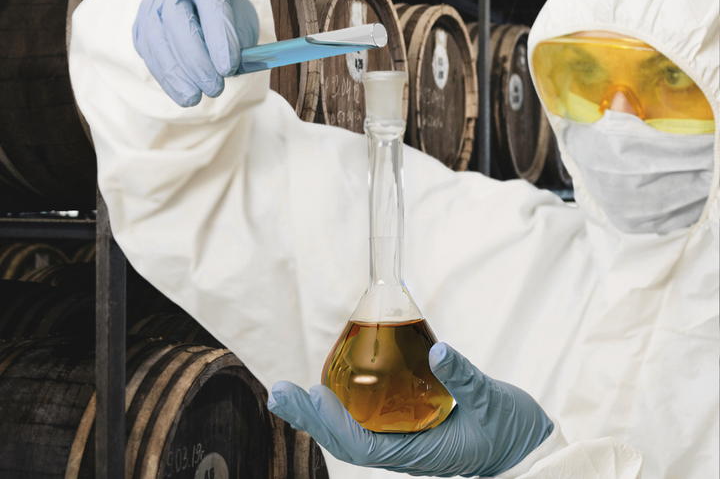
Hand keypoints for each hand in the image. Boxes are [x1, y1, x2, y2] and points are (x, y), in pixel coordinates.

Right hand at [133, 0, 259, 106]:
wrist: (203, 9)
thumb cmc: (229, 17)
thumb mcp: (245, 26)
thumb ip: (241, 44)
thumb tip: (230, 71)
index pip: (211, 0)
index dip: (219, 36)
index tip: (228, 69)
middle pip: (176, 18)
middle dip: (196, 60)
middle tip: (215, 88)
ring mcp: (152, 4)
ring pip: (157, 38)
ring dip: (176, 74)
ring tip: (195, 98)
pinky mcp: (141, 26)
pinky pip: (149, 53)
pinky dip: (166, 77)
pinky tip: (181, 93)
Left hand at [268, 343, 552, 476]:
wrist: (524, 445)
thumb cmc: (509, 428)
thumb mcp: (492, 401)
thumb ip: (465, 378)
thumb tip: (438, 350)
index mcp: (421, 454)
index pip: (367, 447)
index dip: (337, 424)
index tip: (314, 396)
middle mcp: (404, 451)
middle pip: (347, 441)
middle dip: (310, 418)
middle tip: (278, 393)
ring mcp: (402, 442)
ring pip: (351, 434)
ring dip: (316, 415)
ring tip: (287, 395)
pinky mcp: (405, 429)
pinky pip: (364, 423)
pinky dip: (340, 409)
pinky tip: (325, 392)